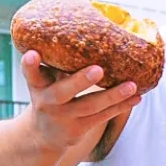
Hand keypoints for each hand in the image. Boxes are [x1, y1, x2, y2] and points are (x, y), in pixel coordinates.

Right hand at [22, 51, 140, 151]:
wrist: (44, 135)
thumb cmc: (52, 95)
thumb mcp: (48, 79)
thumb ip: (60, 61)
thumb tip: (87, 30)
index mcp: (38, 85)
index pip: (30, 74)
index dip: (30, 65)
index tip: (32, 53)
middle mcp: (48, 102)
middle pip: (63, 92)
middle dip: (80, 81)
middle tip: (98, 69)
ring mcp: (63, 117)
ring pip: (90, 106)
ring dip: (113, 95)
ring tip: (132, 85)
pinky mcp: (78, 130)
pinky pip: (102, 116)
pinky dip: (120, 107)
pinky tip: (136, 98)